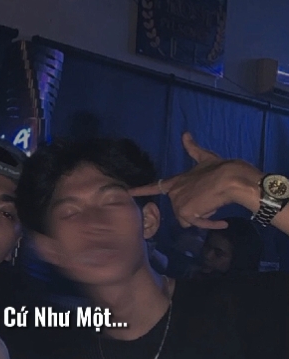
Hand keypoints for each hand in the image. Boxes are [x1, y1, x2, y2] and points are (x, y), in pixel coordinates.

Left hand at [130, 132, 259, 228]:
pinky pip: (197, 224)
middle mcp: (173, 193)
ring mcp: (177, 203)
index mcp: (176, 181)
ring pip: (189, 219)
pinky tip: (220, 220)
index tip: (128, 192)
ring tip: (212, 202)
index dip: (141, 190)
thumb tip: (185, 134)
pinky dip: (209, 223)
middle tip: (209, 198)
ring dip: (202, 215)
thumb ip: (193, 149)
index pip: (155, 186)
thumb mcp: (205, 157)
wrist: (230, 179)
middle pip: (181, 211)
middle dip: (196, 209)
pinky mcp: (185, 213)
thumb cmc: (220, 168)